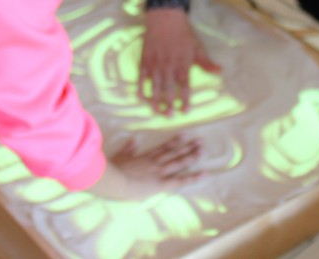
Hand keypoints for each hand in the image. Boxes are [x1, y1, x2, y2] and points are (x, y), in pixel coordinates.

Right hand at [88, 135, 202, 198]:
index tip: (184, 135)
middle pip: (175, 153)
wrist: (116, 181)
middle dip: (188, 147)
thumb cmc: (115, 171)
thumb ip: (128, 149)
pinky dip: (193, 177)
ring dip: (192, 156)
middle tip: (200, 141)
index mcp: (146, 157)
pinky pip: (180, 181)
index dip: (174, 142)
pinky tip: (204, 174)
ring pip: (179, 162)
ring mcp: (160, 172)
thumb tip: (133, 140)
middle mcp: (156, 163)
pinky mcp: (162, 183)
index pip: (163, 148)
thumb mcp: (120, 157)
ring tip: (203, 151)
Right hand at [139, 8, 221, 114]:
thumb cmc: (183, 33)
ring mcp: (155, 63)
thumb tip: (220, 71)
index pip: (184, 86)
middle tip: (169, 116)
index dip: (184, 99)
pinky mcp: (145, 59)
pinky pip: (142, 76)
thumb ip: (206, 62)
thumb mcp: (197, 47)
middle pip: (168, 89)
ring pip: (154, 85)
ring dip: (154, 100)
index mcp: (182, 64)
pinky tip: (141, 96)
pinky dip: (141, 87)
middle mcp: (168, 66)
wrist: (165, 18)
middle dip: (168, 104)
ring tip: (156, 111)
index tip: (185, 111)